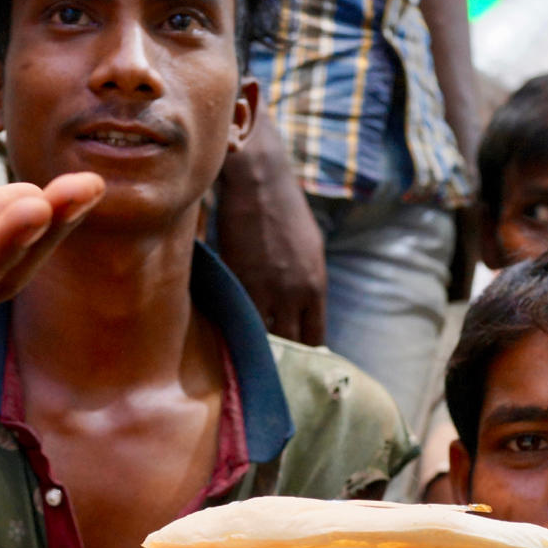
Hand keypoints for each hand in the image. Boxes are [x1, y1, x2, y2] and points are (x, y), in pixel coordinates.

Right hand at [213, 118, 325, 341]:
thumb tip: (301, 311)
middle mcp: (291, 295)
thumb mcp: (312, 251)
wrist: (259, 185)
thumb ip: (309, 285)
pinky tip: (232, 328)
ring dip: (256, 342)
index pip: (313, 337)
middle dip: (283, 355)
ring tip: (251, 351)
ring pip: (259, 334)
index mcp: (315, 287)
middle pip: (288, 342)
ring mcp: (261, 290)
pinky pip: (237, 314)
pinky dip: (236, 323)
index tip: (299, 359)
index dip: (306, 352)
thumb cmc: (288, 211)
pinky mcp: (235, 280)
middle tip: (275, 363)